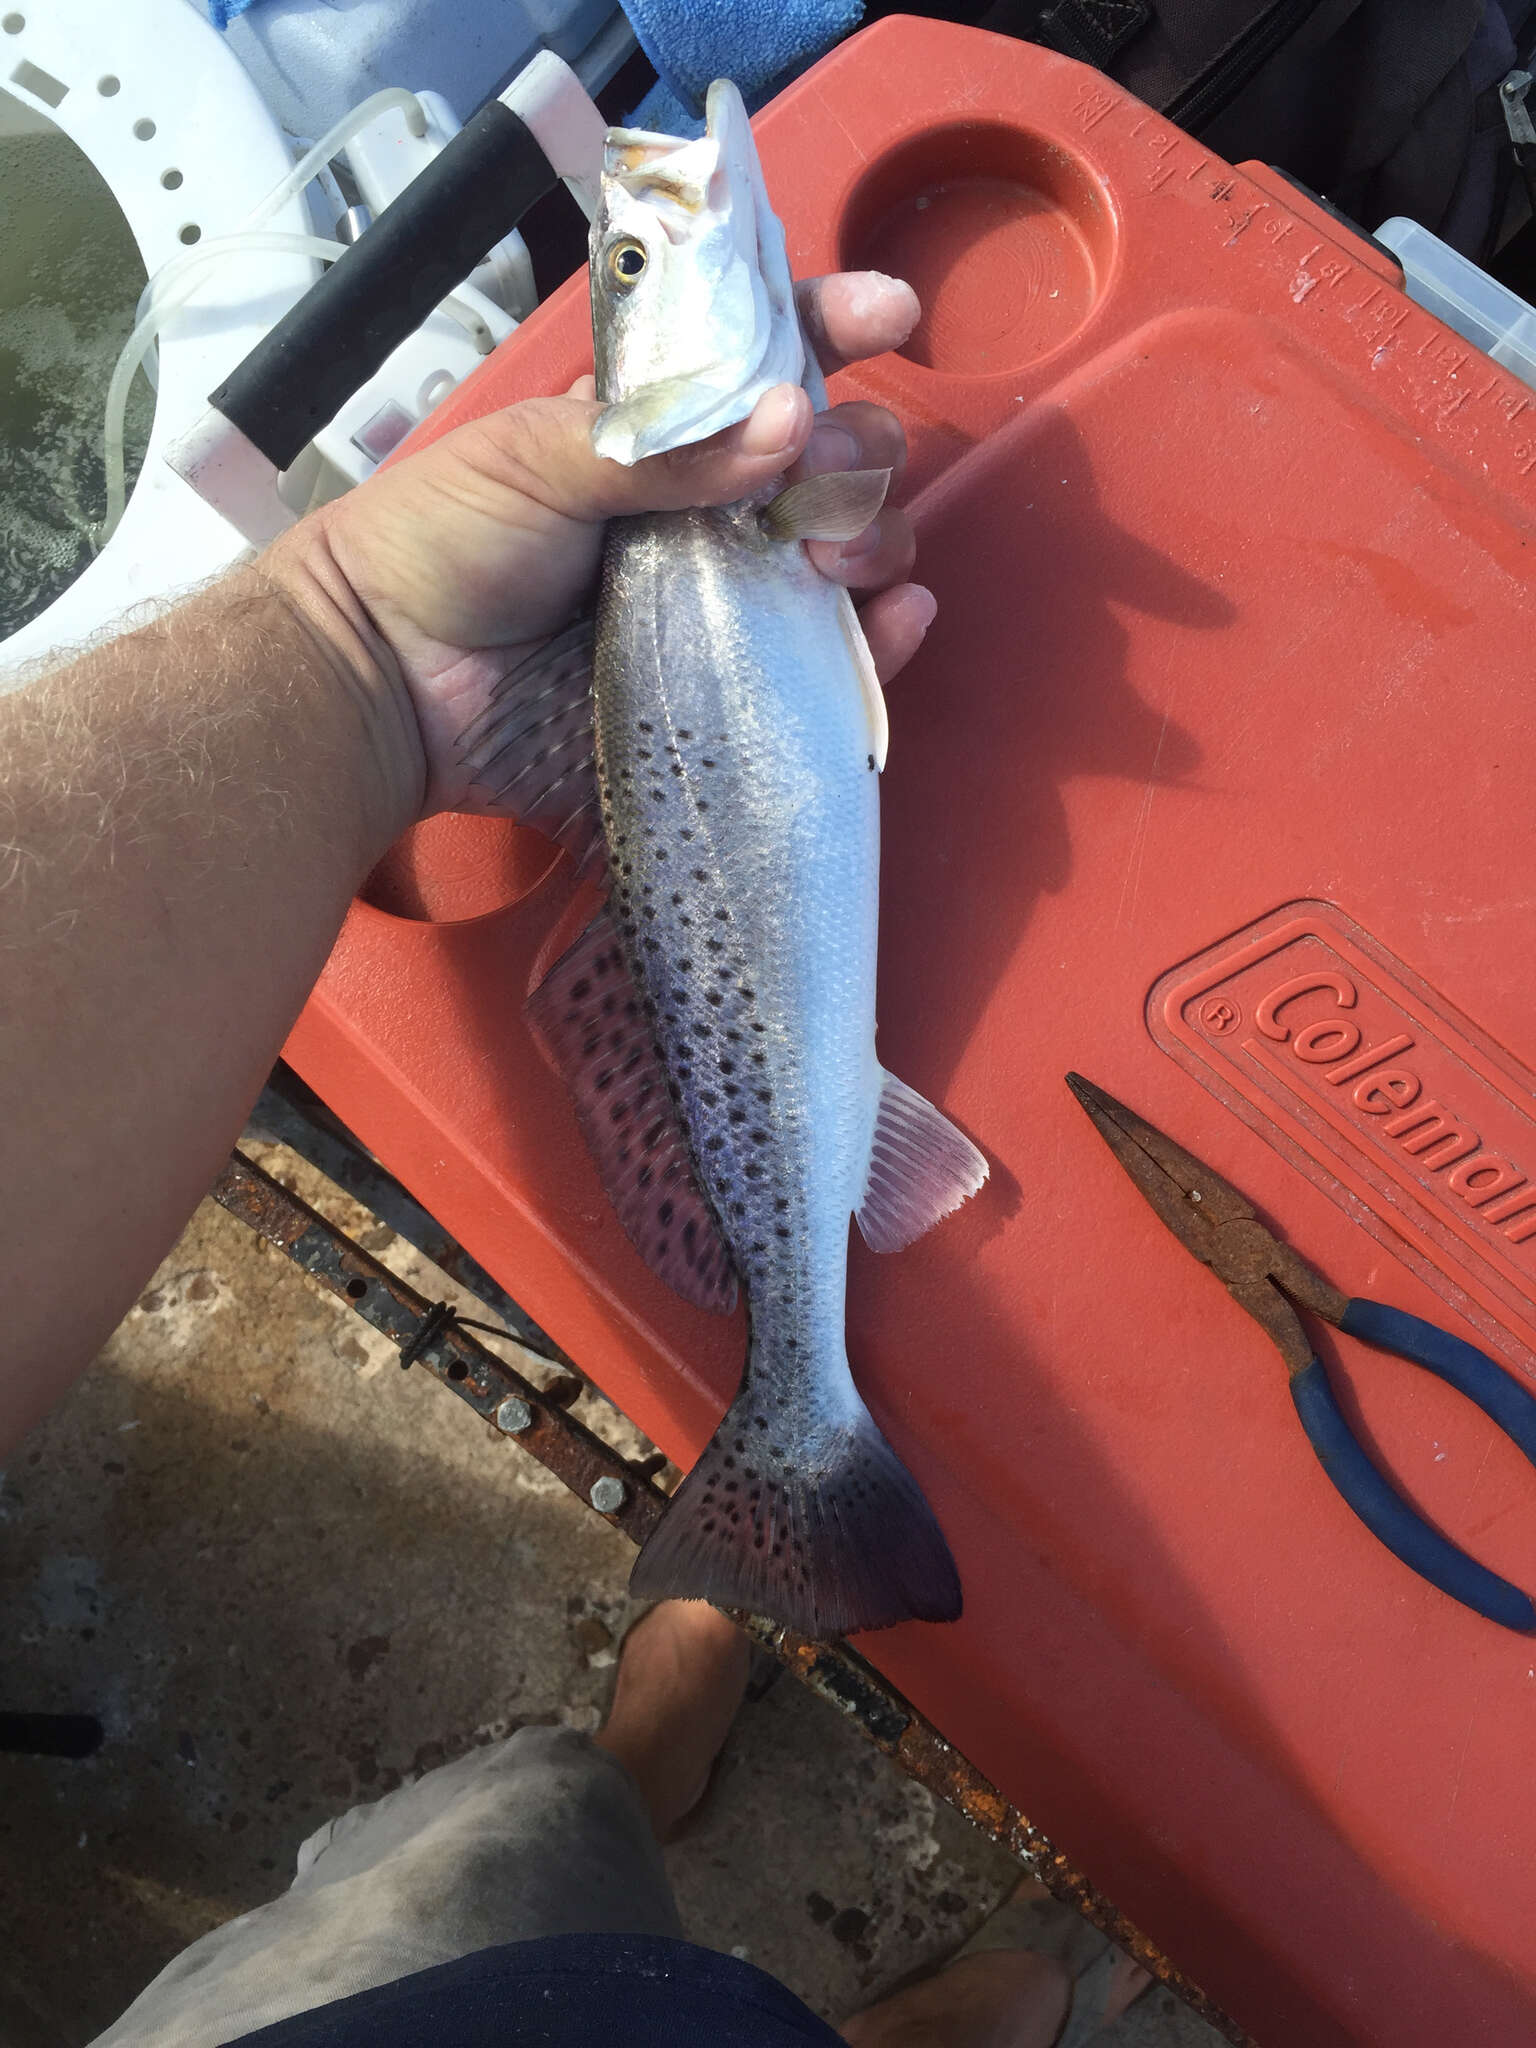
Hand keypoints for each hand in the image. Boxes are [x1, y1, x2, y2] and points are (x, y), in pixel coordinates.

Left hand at [265, 272, 931, 828]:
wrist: (389, 684)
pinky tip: (896, 622)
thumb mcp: (535, 459)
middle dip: (862, 451)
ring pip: (845, 561)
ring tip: (841, 556)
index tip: (886, 315)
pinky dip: (876, 647)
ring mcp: (725, 605)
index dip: (831, 328)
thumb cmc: (441, 544)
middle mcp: (710, 513)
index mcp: (662, 433)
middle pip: (830, 463)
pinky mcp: (728, 695)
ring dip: (875, 542)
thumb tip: (791, 426)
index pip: (764, 362)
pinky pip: (823, 672)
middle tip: (831, 472)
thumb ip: (663, 446)